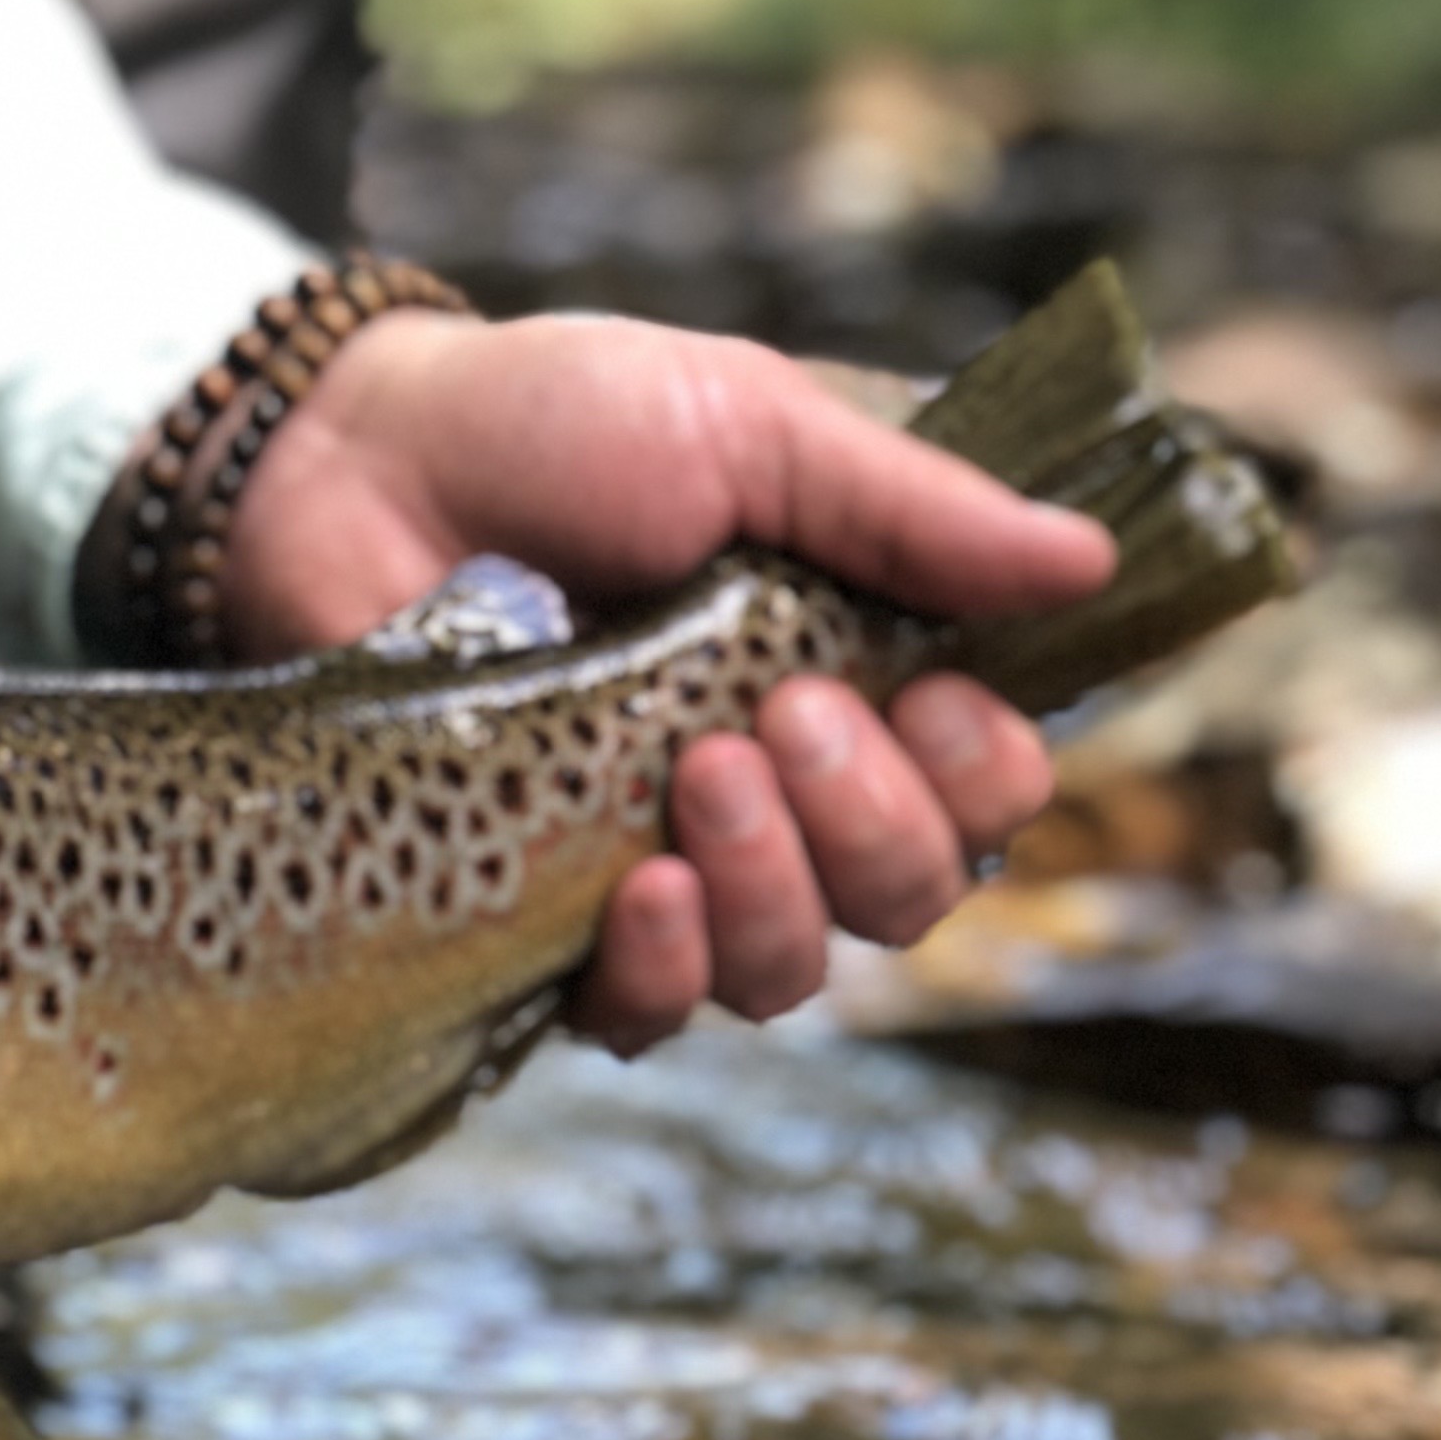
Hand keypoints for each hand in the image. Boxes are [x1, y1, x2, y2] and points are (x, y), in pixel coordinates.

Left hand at [224, 309, 1107, 1052]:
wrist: (349, 463)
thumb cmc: (550, 424)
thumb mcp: (750, 427)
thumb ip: (909, 507)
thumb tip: (1091, 561)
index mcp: (851, 669)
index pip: (987, 787)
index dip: (982, 774)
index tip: (927, 698)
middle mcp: (772, 788)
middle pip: (906, 896)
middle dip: (872, 824)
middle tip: (778, 716)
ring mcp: (654, 860)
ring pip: (788, 969)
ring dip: (775, 891)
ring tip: (700, 776)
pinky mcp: (535, 918)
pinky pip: (641, 1015)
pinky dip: (664, 970)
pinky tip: (641, 892)